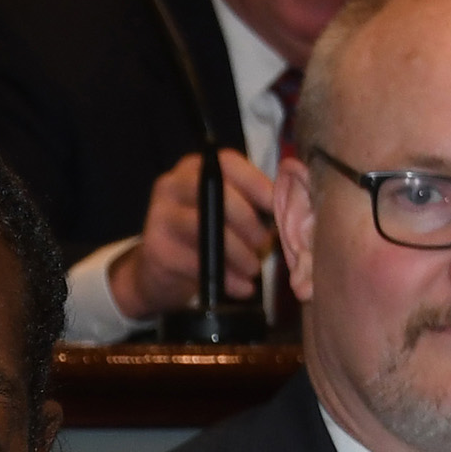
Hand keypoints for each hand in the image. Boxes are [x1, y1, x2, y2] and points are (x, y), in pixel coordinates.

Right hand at [109, 150, 283, 320]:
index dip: (256, 183)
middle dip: (248, 223)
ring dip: (237, 253)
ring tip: (253, 271)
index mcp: (195, 168)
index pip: (227, 163)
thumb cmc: (204, 238)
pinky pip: (196, 262)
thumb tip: (295, 209)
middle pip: (216, 193)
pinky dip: (225, 278)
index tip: (276, 208)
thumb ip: (254, 205)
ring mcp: (159, 215)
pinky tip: (240, 288)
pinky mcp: (155, 248)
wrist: (159, 272)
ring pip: (205, 228)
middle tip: (264, 245)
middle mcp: (173, 184)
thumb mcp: (226, 215)